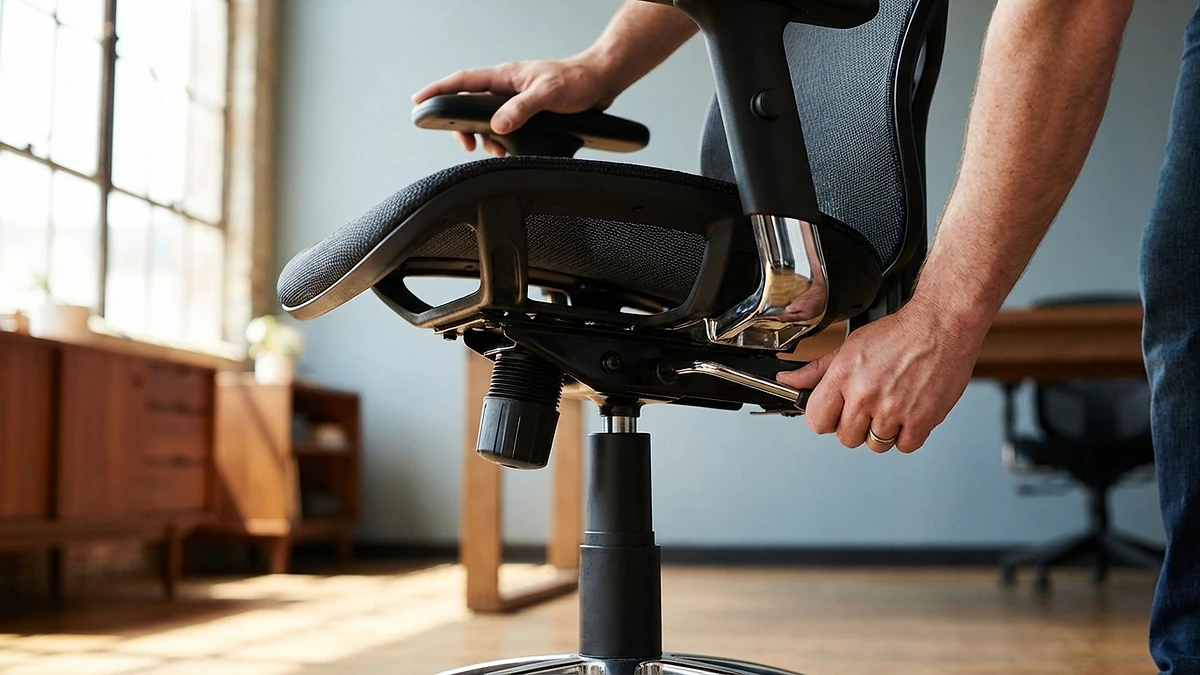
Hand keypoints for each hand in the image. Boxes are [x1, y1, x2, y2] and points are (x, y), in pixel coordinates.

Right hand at [412, 55, 617, 156]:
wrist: (601, 82)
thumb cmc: (576, 80)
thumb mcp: (547, 94)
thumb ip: (521, 109)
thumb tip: (498, 126)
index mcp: (505, 77)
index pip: (463, 81)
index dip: (438, 90)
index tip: (419, 101)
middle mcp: (507, 88)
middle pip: (470, 106)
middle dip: (464, 127)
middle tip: (467, 144)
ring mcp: (516, 101)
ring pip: (488, 122)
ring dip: (488, 139)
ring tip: (497, 150)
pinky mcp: (527, 113)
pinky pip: (505, 128)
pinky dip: (503, 141)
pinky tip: (509, 149)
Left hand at [777, 300, 986, 452]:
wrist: (941, 325)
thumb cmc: (899, 334)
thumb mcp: (849, 347)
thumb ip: (816, 370)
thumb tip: (789, 381)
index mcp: (843, 377)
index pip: (816, 422)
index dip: (825, 419)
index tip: (835, 413)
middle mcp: (866, 395)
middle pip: (846, 438)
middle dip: (855, 425)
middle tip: (869, 405)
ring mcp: (893, 410)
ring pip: (875, 445)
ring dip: (882, 431)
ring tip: (890, 406)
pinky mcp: (921, 420)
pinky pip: (904, 446)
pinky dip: (907, 435)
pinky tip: (908, 413)